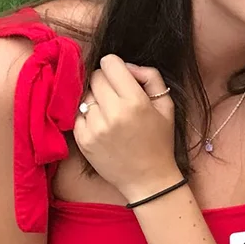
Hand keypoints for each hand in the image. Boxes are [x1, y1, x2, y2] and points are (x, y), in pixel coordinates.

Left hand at [74, 56, 178, 201]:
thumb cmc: (159, 142)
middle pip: (94, 77)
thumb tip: (128, 66)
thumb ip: (151, 77)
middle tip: (115, 96)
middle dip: (104, 81)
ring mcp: (94, 126)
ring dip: (95, 99)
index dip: (115, 67)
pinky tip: (101, 126)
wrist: (148, 179)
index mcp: (135, 101)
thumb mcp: (167, 107)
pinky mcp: (82, 139)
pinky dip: (88, 116)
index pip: (109, 64)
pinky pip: (77, 114)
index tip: (120, 77)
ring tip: (109, 114)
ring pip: (84, 95)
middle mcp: (113, 112)